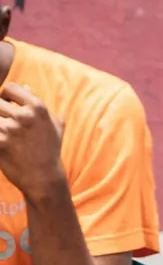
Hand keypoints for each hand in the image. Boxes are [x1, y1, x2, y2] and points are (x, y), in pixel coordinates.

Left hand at [0, 78, 65, 205]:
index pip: (10, 88)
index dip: (6, 96)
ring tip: (6, 134)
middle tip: (7, 125)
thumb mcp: (55, 126)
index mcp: (38, 108)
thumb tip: (25, 86)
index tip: (8, 107)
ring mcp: (9, 129)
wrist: (44, 179)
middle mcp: (24, 116)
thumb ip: (40, 105)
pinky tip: (3, 142)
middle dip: (0, 112)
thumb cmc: (50, 151)